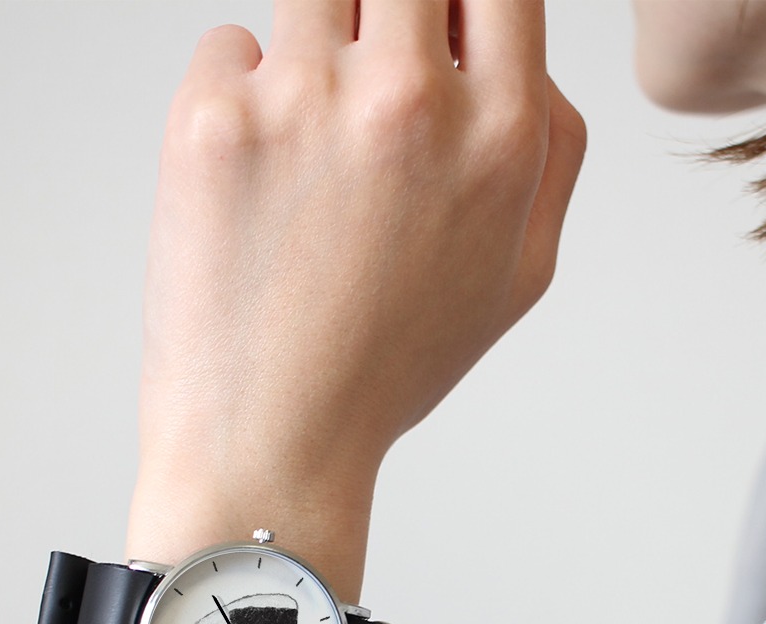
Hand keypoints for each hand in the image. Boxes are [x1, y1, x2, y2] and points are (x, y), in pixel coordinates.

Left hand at [133, 0, 586, 516]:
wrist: (275, 437)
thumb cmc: (388, 365)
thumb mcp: (518, 277)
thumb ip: (551, 153)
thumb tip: (532, 61)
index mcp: (502, 136)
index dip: (463, 0)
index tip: (437, 24)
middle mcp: (410, 101)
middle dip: (385, 14)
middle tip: (364, 82)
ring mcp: (305, 99)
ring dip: (311, 49)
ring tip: (306, 147)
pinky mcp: (214, 117)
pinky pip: (230, 46)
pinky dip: (239, 95)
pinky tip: (255, 184)